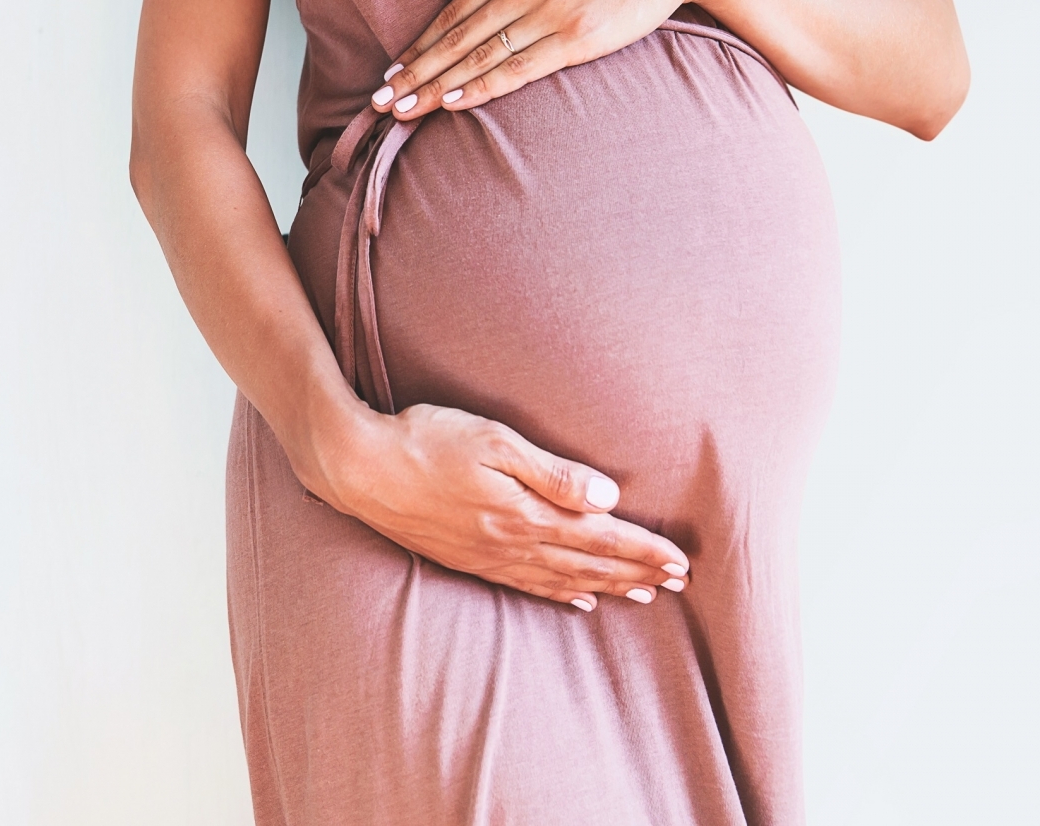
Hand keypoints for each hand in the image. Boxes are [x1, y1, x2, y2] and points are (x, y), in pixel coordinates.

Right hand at [306, 402, 689, 609]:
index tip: (681, 561)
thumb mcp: (493, 441)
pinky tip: (577, 599)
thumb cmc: (425, 440)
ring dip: (606, 586)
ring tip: (643, 595)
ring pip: (561, 579)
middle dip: (637, 572)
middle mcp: (510, 542)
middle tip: (680, 584)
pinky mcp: (466, 558)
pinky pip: (525, 585)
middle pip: (587, 563)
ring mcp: (487, 555)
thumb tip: (606, 497)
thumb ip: (552, 472)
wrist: (358, 467)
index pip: (599, 536)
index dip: (643, 549)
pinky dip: (558, 595)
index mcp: (524, 512)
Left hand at [369, 0, 726, 118]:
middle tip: (381, 100)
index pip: (453, 13)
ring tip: (405, 109)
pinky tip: (454, 102)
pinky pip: (518, 68)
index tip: (392, 69)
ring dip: (436, 86)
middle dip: (414, 73)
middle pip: (455, 39)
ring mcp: (546, 15)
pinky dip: (483, 87)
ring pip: (478, 57)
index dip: (419, 45)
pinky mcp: (574, 39)